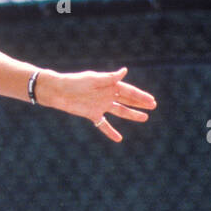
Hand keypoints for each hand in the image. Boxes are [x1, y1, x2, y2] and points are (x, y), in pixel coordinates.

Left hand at [39, 67, 155, 141]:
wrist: (58, 92)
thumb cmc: (74, 82)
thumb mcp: (93, 79)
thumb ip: (109, 78)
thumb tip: (125, 71)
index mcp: (108, 85)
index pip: (128, 91)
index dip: (140, 96)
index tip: (152, 100)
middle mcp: (106, 95)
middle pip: (127, 100)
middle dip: (140, 103)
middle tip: (153, 106)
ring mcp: (100, 105)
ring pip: (120, 111)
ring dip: (131, 115)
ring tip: (144, 118)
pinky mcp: (92, 114)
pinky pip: (103, 125)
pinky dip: (110, 132)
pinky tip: (119, 139)